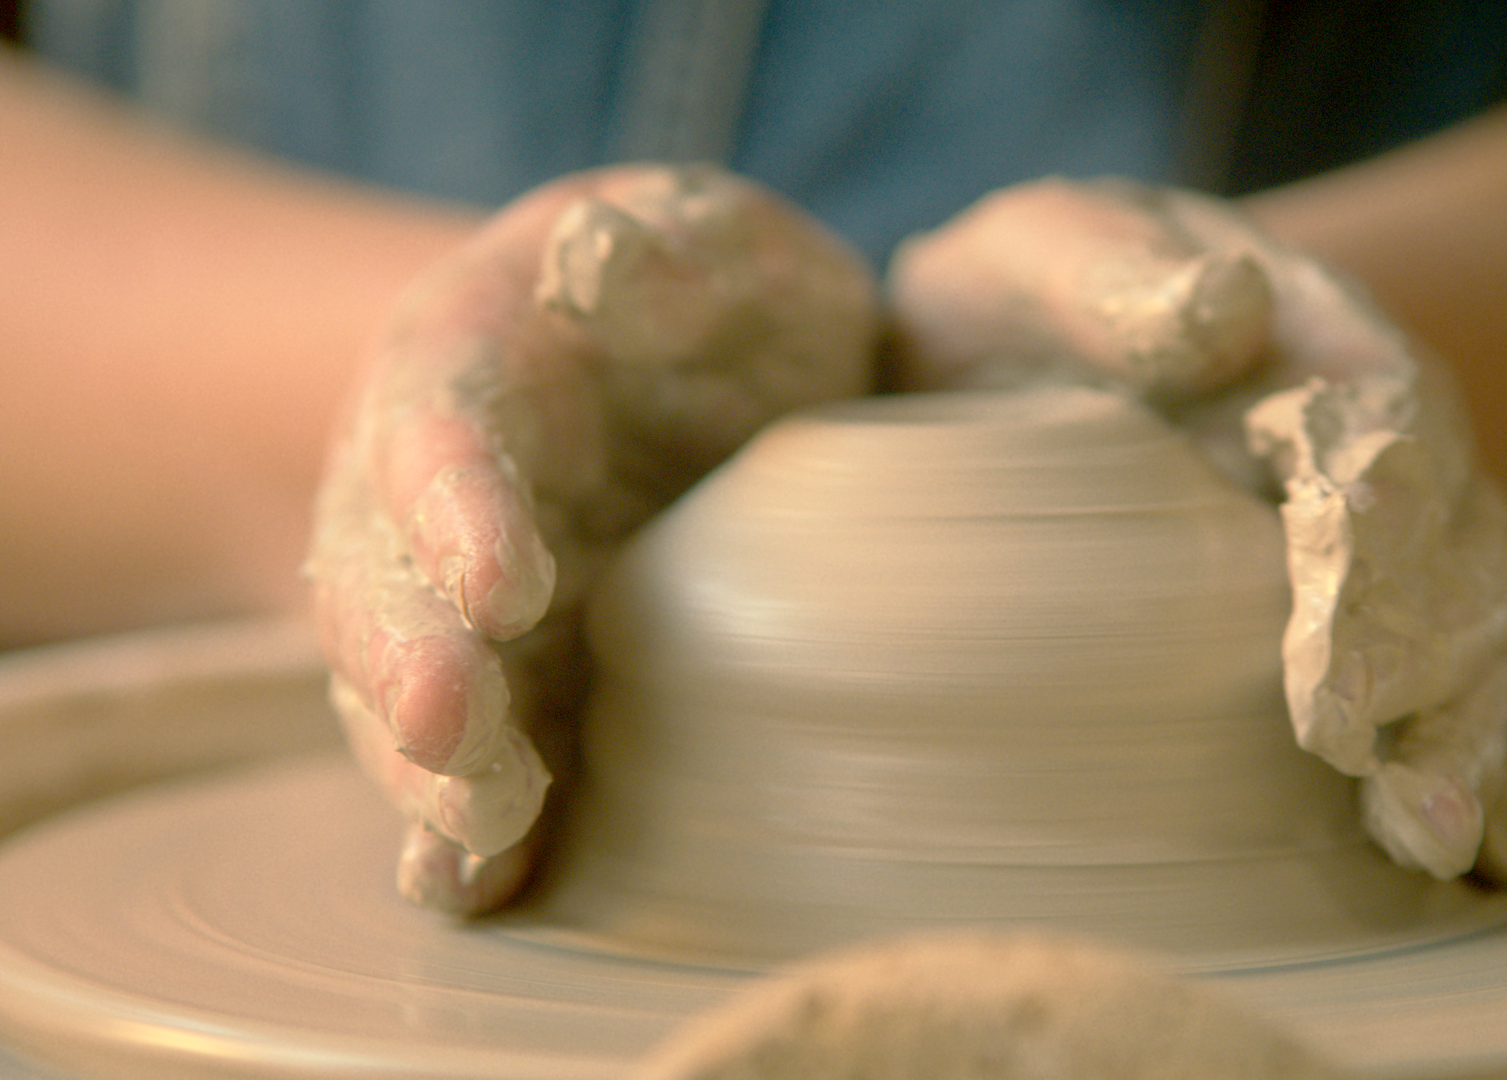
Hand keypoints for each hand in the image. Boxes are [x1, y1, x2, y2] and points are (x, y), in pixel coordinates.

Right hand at [307, 165, 878, 913]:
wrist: (679, 395)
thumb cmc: (702, 303)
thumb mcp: (704, 239)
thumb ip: (664, 244)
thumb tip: (602, 261)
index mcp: (469, 365)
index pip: (442, 434)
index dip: (461, 508)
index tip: (506, 579)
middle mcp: (431, 504)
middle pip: (389, 587)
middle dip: (412, 663)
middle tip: (456, 729)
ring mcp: (457, 615)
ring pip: (404, 700)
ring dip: (430, 773)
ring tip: (477, 836)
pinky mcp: (511, 701)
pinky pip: (459, 776)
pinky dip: (458, 842)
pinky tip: (470, 892)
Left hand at [887, 177, 1506, 883]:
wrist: (1005, 358)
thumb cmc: (1019, 307)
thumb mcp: (1039, 256)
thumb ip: (1119, 282)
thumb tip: (1226, 303)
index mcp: (1317, 346)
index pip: (1382, 439)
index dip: (1372, 543)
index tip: (1329, 654)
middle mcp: (1379, 451)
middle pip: (1450, 552)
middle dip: (1421, 665)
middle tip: (1373, 771)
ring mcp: (1379, 548)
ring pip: (1466, 638)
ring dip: (1458, 736)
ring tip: (1431, 835)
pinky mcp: (1351, 630)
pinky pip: (1438, 694)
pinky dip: (1480, 769)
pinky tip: (1498, 855)